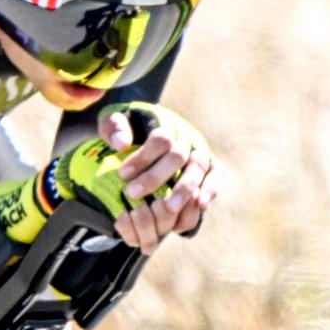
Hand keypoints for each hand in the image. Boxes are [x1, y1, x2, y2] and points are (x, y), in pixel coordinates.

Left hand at [97, 102, 219, 253]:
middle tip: (132, 194)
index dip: (142, 157)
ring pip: (199, 167)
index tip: (122, 174)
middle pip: (178, 155)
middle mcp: (186, 134)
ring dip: (185, 188)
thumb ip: (114, 128)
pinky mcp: (210, 165)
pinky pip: (215, 175)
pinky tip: (200, 205)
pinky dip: (210, 189)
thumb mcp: (114, 122)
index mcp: (165, 122)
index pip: (159, 138)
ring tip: (168, 208)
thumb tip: (121, 144)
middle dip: (156, 176)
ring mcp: (200, 149)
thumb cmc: (129, 130)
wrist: (147, 132)